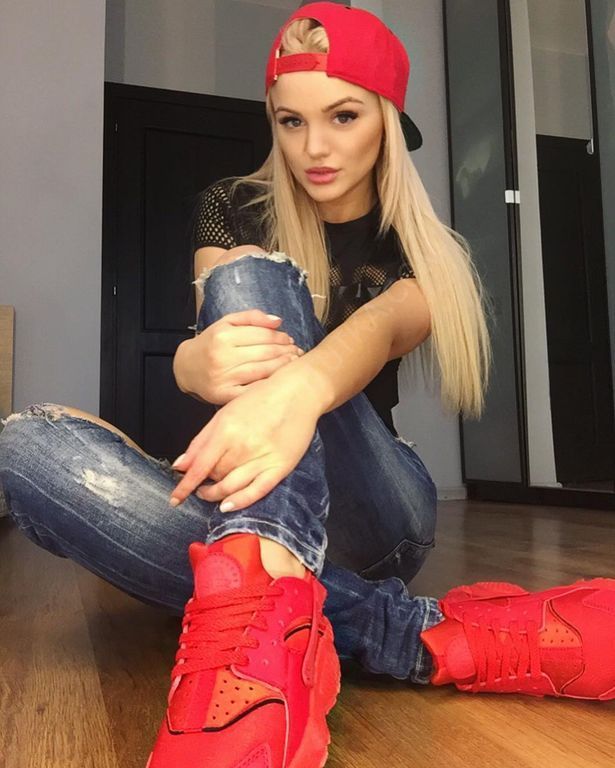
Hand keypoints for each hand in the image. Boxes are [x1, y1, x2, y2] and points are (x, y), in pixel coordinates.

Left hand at [169, 373, 320, 510]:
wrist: (298, 392)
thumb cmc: (259, 399)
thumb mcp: (224, 413)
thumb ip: (201, 440)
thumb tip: (181, 464)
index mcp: (226, 430)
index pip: (199, 466)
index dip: (185, 486)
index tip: (175, 499)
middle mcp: (242, 446)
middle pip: (215, 476)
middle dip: (204, 482)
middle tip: (202, 482)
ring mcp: (262, 458)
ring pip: (231, 487)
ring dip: (216, 494)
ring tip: (211, 493)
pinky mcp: (280, 467)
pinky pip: (256, 491)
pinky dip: (239, 501)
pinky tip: (227, 505)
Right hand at [176, 309, 304, 404]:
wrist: (186, 367)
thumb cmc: (211, 343)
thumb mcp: (226, 323)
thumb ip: (252, 317)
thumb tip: (278, 321)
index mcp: (223, 336)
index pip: (262, 335)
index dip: (280, 337)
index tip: (290, 339)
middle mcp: (222, 357)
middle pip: (265, 353)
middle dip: (285, 351)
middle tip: (296, 352)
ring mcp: (223, 378)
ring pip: (262, 371)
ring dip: (282, 367)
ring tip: (293, 363)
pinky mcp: (223, 395)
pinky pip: (252, 391)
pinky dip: (268, 386)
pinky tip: (279, 381)